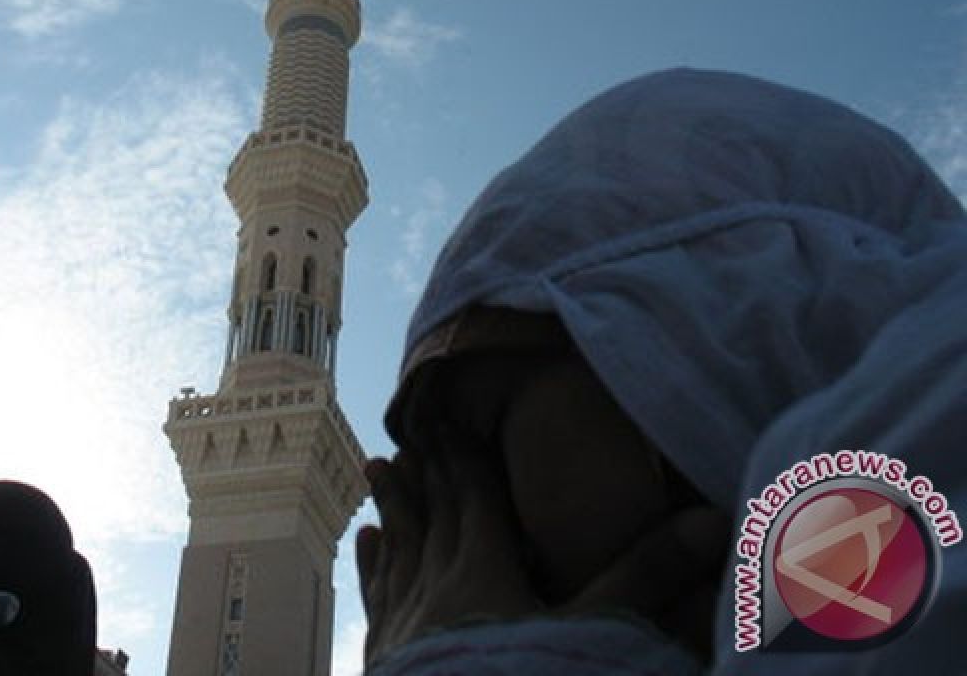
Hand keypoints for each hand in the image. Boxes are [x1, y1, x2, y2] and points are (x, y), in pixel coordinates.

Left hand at [356, 433, 730, 666]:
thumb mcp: (595, 634)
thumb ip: (646, 576)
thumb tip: (711, 519)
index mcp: (484, 569)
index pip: (474, 497)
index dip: (466, 457)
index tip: (449, 422)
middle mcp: (437, 585)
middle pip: (433, 514)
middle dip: (428, 473)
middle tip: (413, 436)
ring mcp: (404, 624)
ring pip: (399, 547)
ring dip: (393, 506)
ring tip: (379, 469)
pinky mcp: (384, 659)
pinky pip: (377, 597)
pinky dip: (372, 565)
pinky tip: (364, 542)